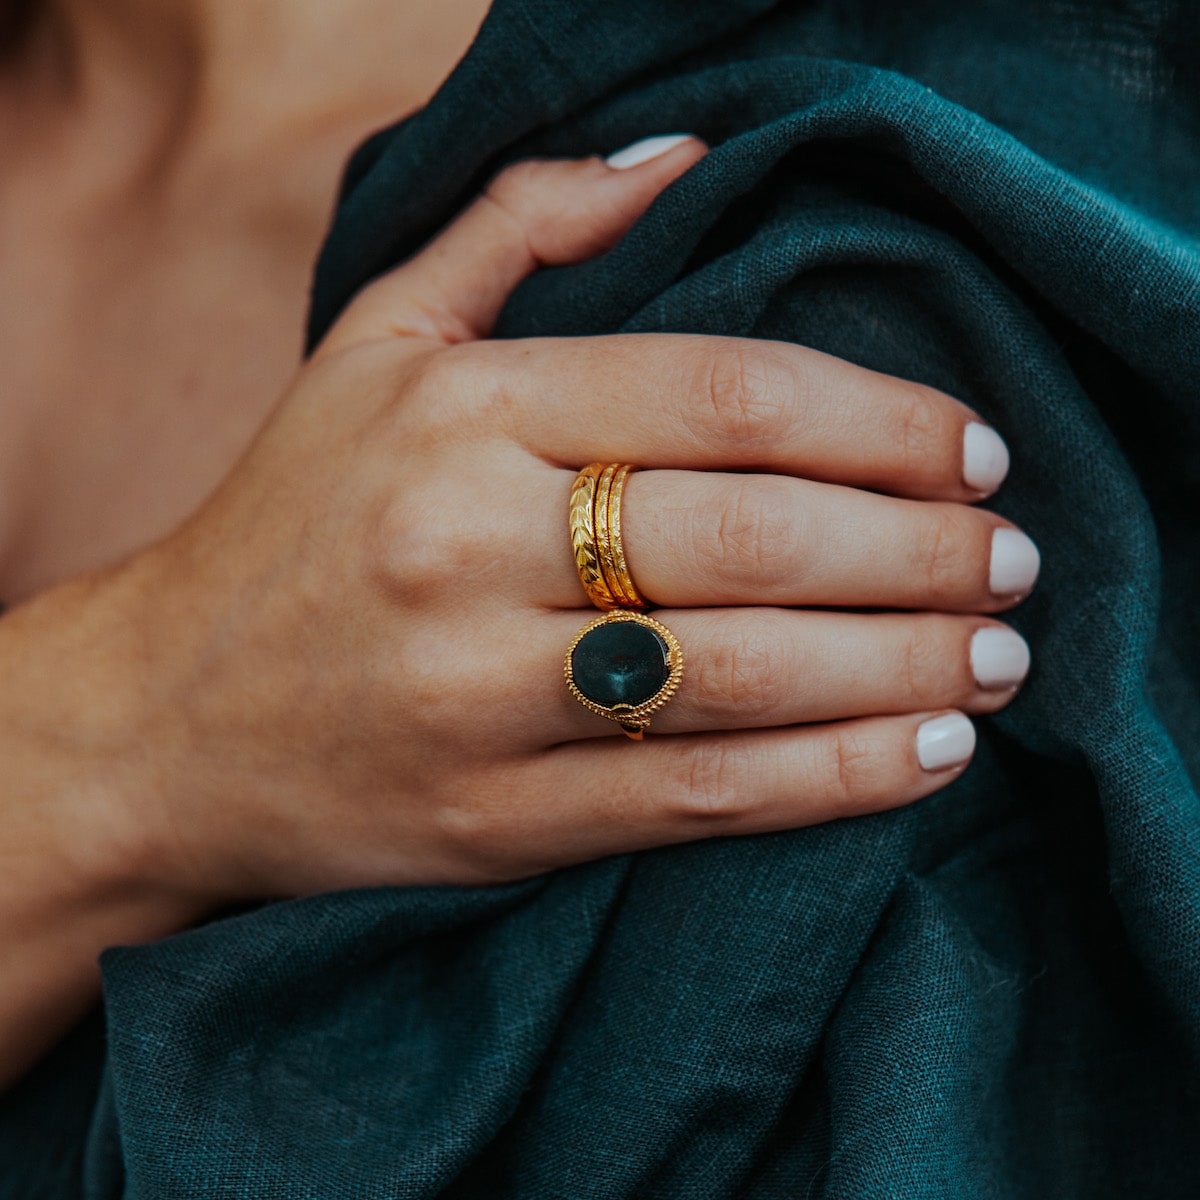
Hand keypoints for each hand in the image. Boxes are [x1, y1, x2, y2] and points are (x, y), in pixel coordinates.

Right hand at [96, 136, 1036, 898]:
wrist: (159, 722)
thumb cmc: (286, 528)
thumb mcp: (370, 346)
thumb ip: (515, 231)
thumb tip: (677, 155)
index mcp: (458, 412)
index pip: (724, 394)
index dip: (880, 421)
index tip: (972, 452)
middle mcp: (467, 544)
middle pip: (759, 534)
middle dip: (922, 551)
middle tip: (1013, 561)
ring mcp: (480, 693)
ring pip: (749, 672)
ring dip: (909, 665)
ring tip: (999, 657)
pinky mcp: (496, 817)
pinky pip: (702, 795)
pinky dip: (837, 781)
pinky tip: (926, 754)